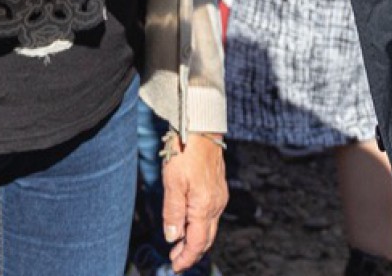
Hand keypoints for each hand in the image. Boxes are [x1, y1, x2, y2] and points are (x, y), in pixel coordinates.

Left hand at [162, 133, 226, 271]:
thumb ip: (173, 212)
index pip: (198, 242)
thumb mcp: (173, 182)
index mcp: (205, 207)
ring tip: (179, 246)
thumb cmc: (185, 152)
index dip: (186, 257)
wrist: (202, 129)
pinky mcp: (218, 189)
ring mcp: (219, 197)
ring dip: (195, 240)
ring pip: (209, 227)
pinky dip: (200, 226)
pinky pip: (211, 215)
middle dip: (191, 253)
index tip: (175, 267)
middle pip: (206, 239)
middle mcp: (216, 205)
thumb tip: (173, 237)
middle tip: (176, 261)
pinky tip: (189, 223)